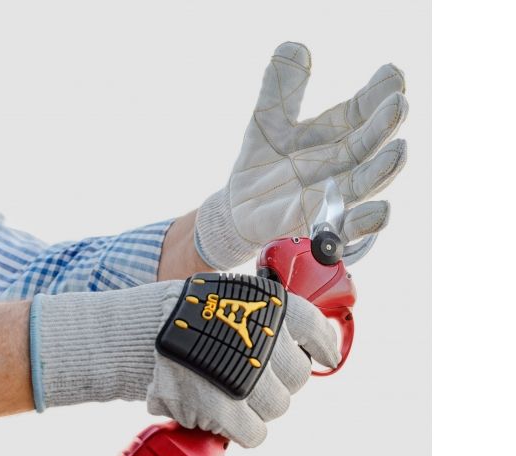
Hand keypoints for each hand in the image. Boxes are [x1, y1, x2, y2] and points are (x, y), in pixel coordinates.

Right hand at [31, 277, 337, 446]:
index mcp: (275, 308)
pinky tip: (224, 415)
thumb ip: (272, 318)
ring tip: (231, 393)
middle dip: (278, 379)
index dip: (326, 347)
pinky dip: (242, 429)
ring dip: (258, 405)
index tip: (326, 356)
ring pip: (277, 408)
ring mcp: (249, 377)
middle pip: (299, 378)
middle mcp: (268, 340)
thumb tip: (319, 344)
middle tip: (253, 374)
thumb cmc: (191, 314)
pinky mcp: (227, 409)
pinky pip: (255, 434)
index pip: (319, 331)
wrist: (145, 329)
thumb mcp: (236, 297)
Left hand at [194, 42, 407, 269]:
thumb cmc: (260, 164)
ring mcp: (332, 196)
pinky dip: (365, 221)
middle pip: (366, 145)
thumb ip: (281, 88)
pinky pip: (348, 227)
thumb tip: (294, 47)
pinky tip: (380, 210)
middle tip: (399, 104)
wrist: (237, 207)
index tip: (392, 74)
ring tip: (398, 151)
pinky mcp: (318, 225)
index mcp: (332, 135)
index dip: (376, 95)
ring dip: (382, 169)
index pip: (359, 112)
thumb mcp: (267, 120)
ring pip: (363, 184)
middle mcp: (340, 165)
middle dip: (383, 126)